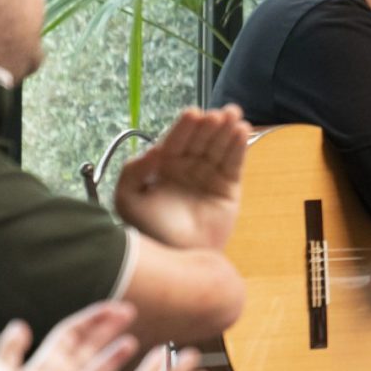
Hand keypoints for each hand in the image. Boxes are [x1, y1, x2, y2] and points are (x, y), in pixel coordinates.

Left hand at [0, 302, 138, 370]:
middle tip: (130, 313)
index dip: (94, 318)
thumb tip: (19, 326)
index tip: (115, 308)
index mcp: (46, 366)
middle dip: (108, 328)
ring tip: (132, 342)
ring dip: (113, 354)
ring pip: (95, 370)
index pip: (73, 333)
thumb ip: (9, 354)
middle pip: (87, 346)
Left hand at [113, 105, 249, 249]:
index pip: (175, 141)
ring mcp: (209, 176)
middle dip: (209, 125)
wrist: (178, 257)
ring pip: (219, 147)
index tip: (192, 113)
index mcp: (163, 167)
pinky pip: (234, 163)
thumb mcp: (128, 200)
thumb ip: (133, 172)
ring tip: (234, 114)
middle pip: (200, 140)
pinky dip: (238, 147)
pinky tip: (242, 131)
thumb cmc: (151, 230)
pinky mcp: (228, 187)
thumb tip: (154, 150)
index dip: (184, 127)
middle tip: (217, 114)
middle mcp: (187, 168)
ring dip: (226, 130)